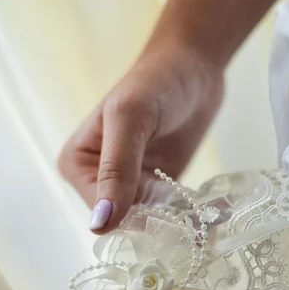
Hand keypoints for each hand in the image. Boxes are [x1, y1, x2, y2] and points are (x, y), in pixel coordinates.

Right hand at [58, 0, 284, 233]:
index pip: (101, 213)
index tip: (166, 210)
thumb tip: (98, 224)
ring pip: (149, 223)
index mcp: (76, 165)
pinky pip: (168, 214)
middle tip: (191, 215)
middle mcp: (97, 180)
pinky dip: (190, 215)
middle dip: (157, 221)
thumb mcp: (131, 121)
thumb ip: (115, 172)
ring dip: (178, 222)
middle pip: (125, 222)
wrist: (193, 65)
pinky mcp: (157, 187)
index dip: (132, 217)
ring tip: (206, 212)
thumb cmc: (156, 82)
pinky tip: (212, 209)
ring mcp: (129, 186)